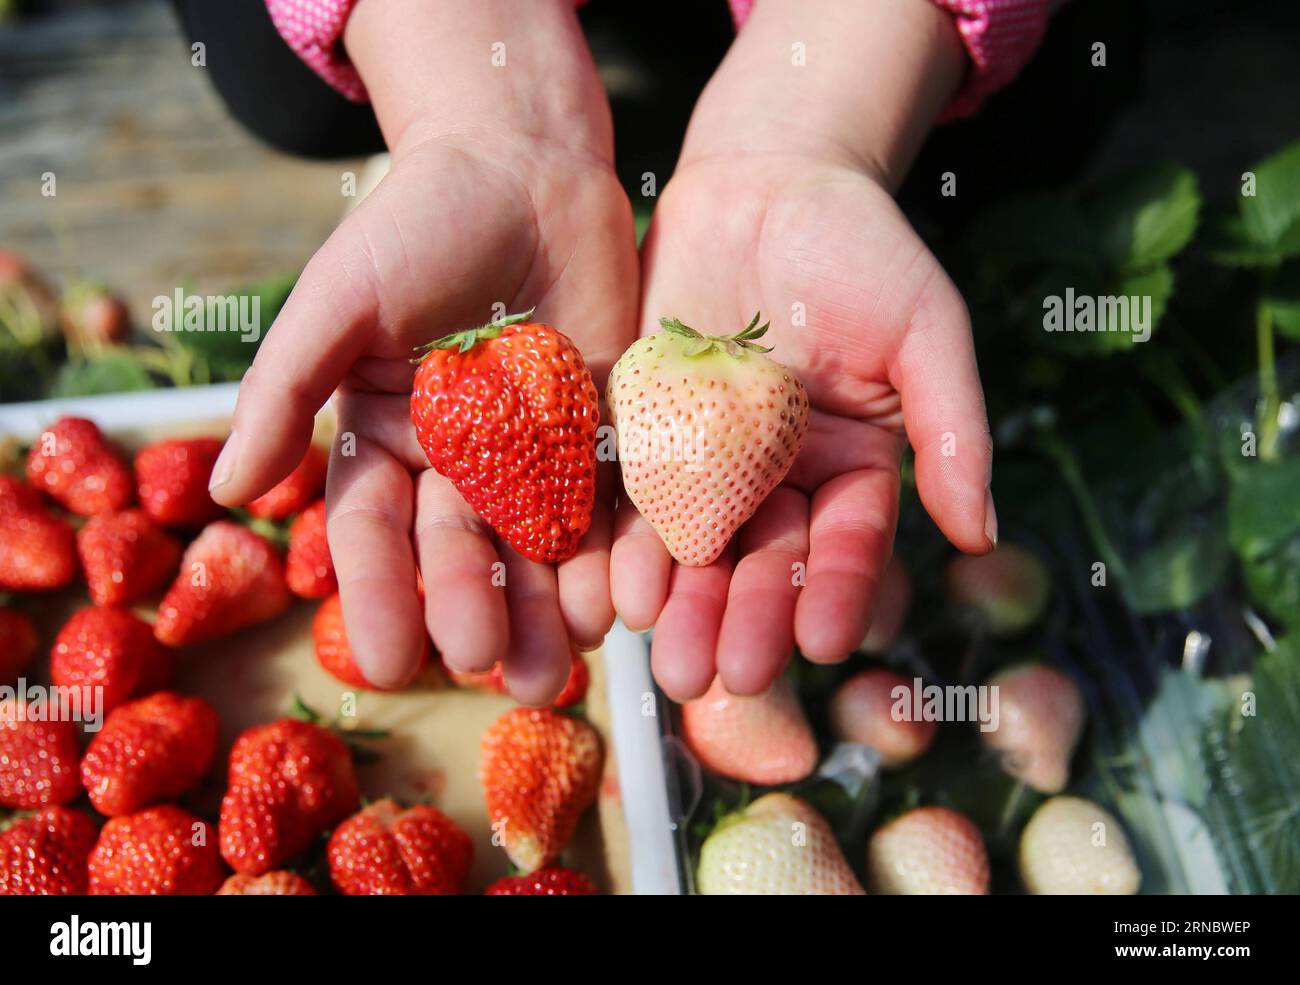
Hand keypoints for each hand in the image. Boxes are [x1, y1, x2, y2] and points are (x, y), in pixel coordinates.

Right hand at [208, 0, 636, 703]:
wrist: (525, 165)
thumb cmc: (416, 222)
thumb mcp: (337, 298)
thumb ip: (285, 390)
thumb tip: (223, 493)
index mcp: (386, 438)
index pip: (373, 532)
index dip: (379, 595)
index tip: (388, 661)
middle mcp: (458, 461)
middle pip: (464, 551)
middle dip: (476, 609)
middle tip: (491, 668)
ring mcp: (536, 452)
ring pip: (540, 544)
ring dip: (550, 603)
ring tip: (565, 657)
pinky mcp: (605, 432)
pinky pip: (612, 501)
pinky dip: (619, 549)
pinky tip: (628, 597)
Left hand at [612, 0, 994, 699]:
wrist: (763, 183)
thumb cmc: (860, 250)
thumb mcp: (926, 330)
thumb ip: (951, 428)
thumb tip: (981, 535)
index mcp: (852, 467)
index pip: (847, 544)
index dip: (834, 591)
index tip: (820, 642)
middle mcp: (779, 480)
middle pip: (763, 563)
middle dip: (746, 620)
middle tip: (726, 677)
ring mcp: (708, 463)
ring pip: (696, 548)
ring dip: (683, 606)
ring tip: (669, 664)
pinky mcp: (644, 434)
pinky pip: (634, 499)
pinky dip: (627, 545)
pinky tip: (619, 589)